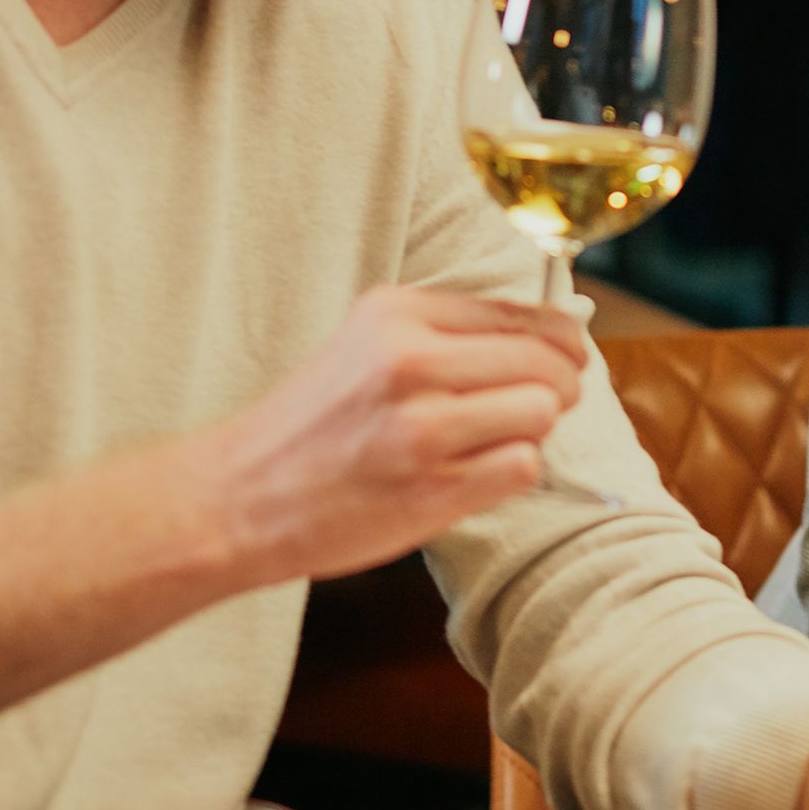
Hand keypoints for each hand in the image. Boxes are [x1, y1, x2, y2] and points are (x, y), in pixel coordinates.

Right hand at [219, 285, 587, 582]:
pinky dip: (514, 471)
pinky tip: (477, 473)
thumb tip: (548, 339)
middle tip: (549, 404)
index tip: (569, 356)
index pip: (519, 313)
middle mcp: (410, 362)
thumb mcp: (367, 344)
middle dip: (561, 384)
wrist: (239, 496)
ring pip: (542, 412)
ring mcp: (422, 427)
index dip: (560, 340)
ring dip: (533, 430)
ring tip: (495, 440)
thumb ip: (446, 334)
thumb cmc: (312, 424)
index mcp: (397, 314)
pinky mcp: (432, 489)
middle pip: (545, 361)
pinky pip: (523, 466)